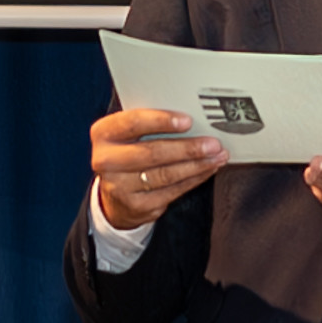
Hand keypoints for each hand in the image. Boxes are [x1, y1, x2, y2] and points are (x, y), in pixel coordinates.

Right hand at [88, 104, 216, 234]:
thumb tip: (194, 117)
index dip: (161, 121)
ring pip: (165, 175)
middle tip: (212, 144)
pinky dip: (194, 179)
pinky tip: (208, 169)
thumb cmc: (130, 150)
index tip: (187, 121)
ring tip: (217, 156)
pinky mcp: (137, 206)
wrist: (116, 192)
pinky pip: (172, 191)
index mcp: (104, 133)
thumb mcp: (131, 132)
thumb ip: (152, 122)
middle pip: (152, 153)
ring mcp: (120, 186)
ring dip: (196, 165)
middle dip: (187, 148)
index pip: (133, 123)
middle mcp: (106, 160)